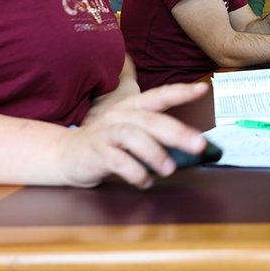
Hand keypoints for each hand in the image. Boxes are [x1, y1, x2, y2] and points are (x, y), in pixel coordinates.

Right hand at [60, 82, 208, 188]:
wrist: (66, 154)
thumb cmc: (109, 143)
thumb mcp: (133, 133)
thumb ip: (157, 135)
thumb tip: (190, 147)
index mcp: (132, 106)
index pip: (160, 95)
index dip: (181, 91)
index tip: (203, 89)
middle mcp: (120, 115)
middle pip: (151, 119)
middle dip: (177, 132)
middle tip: (199, 145)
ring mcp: (106, 132)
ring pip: (133, 137)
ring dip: (155, 153)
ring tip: (169, 169)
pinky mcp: (96, 152)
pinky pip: (118, 161)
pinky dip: (135, 172)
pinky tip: (145, 181)